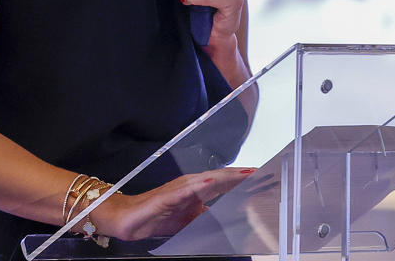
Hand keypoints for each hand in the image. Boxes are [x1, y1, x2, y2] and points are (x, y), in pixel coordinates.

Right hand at [90, 168, 252, 240]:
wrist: (128, 219)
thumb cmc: (158, 216)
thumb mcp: (190, 221)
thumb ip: (208, 217)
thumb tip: (230, 220)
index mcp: (199, 190)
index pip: (226, 184)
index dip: (245, 181)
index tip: (265, 178)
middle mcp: (191, 185)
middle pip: (222, 178)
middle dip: (243, 176)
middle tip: (264, 173)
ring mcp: (179, 188)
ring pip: (207, 180)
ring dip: (226, 177)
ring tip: (244, 174)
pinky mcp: (165, 196)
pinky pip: (183, 190)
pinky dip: (197, 186)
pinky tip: (208, 183)